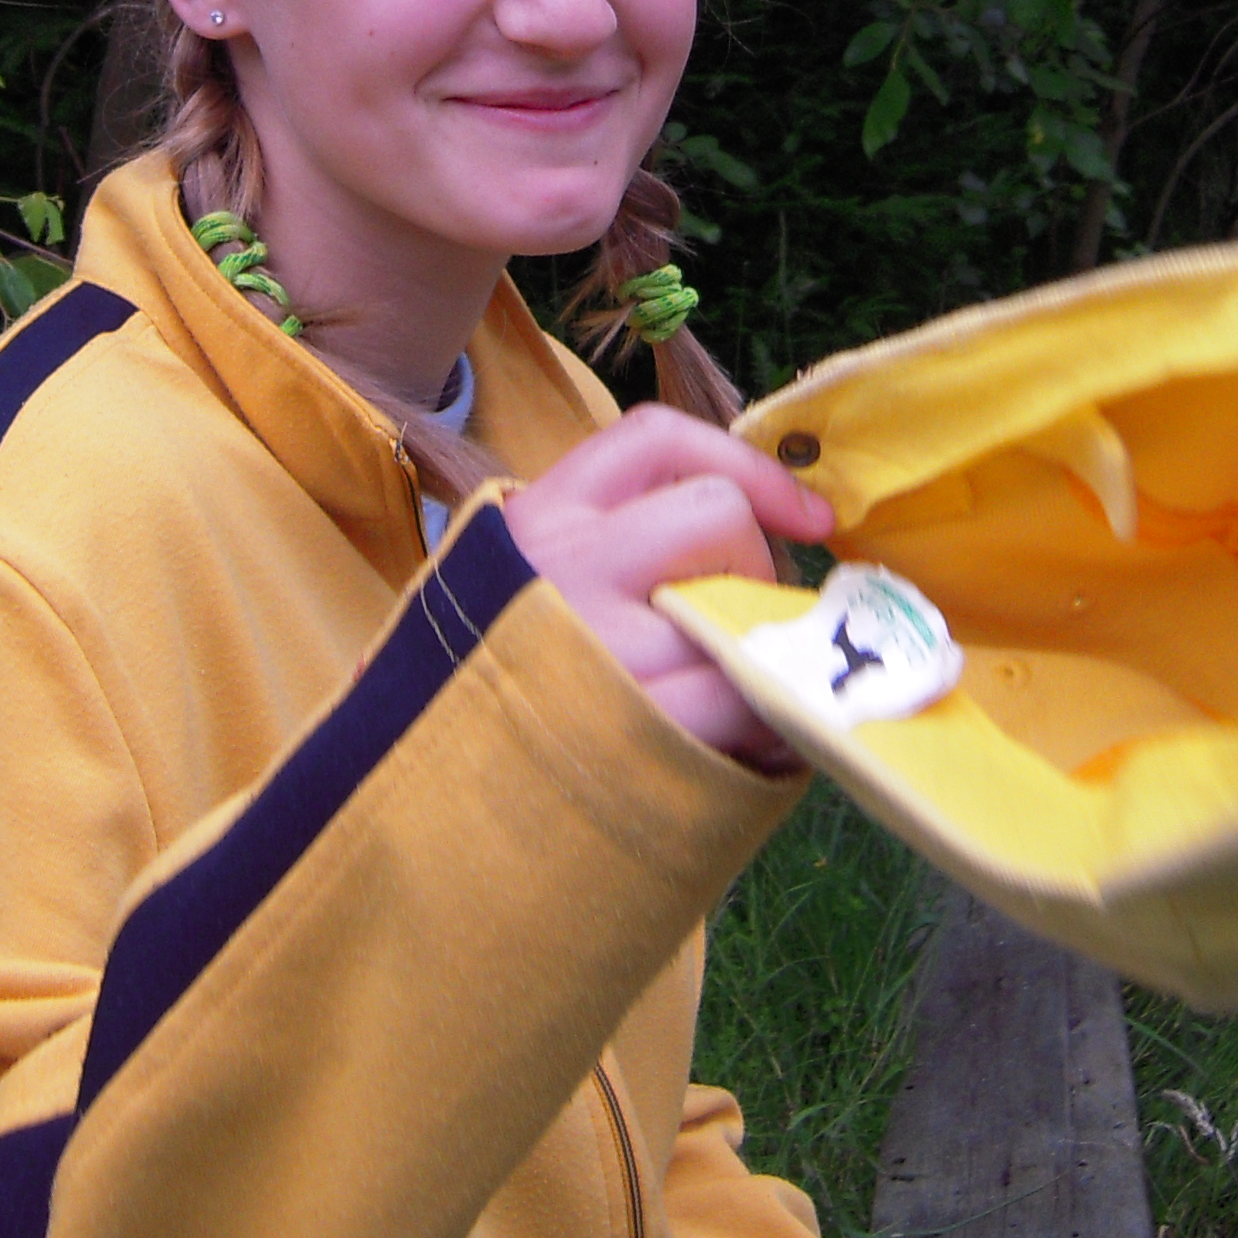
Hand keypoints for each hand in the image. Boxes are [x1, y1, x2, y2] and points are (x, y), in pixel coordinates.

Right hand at [503, 405, 837, 770]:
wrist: (427, 796)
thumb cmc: (502, 677)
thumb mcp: (527, 580)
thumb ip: (615, 541)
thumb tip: (776, 526)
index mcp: (538, 518)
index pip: (655, 441)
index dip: (750, 468)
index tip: (810, 517)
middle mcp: (561, 566)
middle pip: (717, 516)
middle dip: (749, 567)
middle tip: (726, 626)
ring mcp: (597, 649)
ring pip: (736, 613)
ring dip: (758, 652)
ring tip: (734, 695)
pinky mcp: (629, 731)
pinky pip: (736, 699)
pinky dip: (761, 719)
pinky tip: (739, 740)